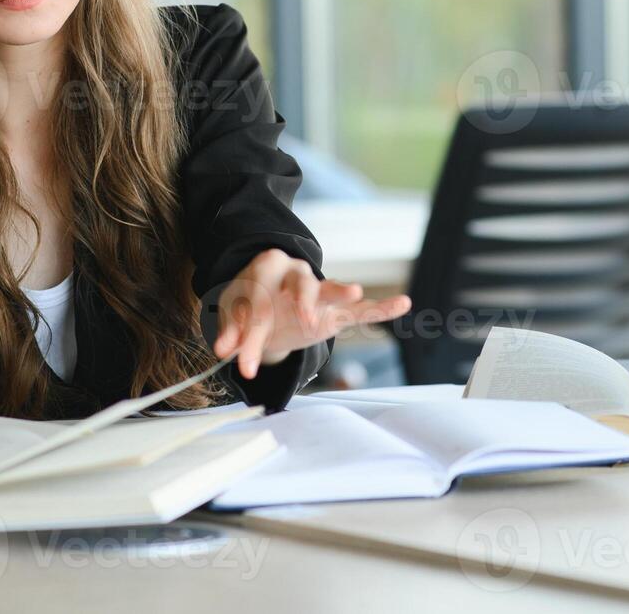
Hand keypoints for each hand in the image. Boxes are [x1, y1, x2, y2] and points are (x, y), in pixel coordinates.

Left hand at [213, 248, 410, 378]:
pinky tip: (403, 303)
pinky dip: (382, 307)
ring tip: (354, 292)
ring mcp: (319, 290)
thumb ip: (232, 332)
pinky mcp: (336, 310)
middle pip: (299, 288)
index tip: (239, 362)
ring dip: (340, 292)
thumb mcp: (233, 312)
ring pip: (330, 289)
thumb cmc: (250, 301)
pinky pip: (361, 309)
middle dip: (301, 305)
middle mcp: (296, 272)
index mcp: (266, 266)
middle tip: (304, 320)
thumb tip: (225, 349)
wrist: (268, 297)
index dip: (248, 332)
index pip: (259, 299)